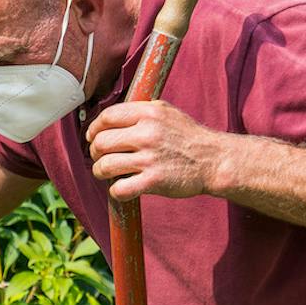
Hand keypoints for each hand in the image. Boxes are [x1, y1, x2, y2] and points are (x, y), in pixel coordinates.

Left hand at [85, 100, 226, 199]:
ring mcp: (150, 157)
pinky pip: (118, 189)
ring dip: (101, 173)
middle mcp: (148, 133)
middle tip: (102, 159)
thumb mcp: (166, 113)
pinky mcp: (153, 180)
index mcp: (149, 113)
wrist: (213, 160)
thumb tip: (108, 119)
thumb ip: (139, 113)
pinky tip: (123, 188)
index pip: (107, 117)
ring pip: (104, 166)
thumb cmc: (187, 137)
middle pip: (100, 143)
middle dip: (95, 154)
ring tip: (109, 174)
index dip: (94, 129)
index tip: (92, 138)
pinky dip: (116, 192)